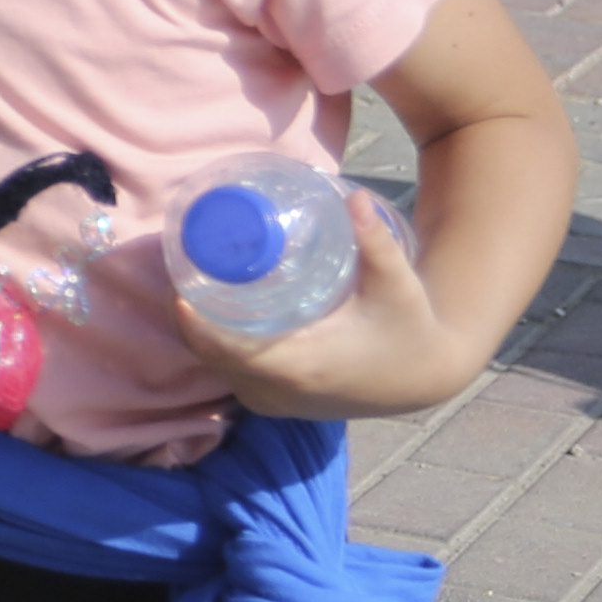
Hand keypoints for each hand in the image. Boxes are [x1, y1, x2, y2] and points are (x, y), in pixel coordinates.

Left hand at [170, 198, 489, 420]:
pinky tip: (210, 309)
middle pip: (209, 354)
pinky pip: (230, 372)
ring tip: (194, 277)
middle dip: (189, 312)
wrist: (424, 375)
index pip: (224, 349)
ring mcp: (274, 402)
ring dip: (200, 328)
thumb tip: (353, 198)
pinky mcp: (276, 402)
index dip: (193, 320)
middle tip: (184, 261)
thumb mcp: (396, 284)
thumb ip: (376, 242)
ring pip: (217, 365)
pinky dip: (216, 344)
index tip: (178, 283)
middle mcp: (278, 392)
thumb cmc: (409, 327)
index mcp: (299, 367)